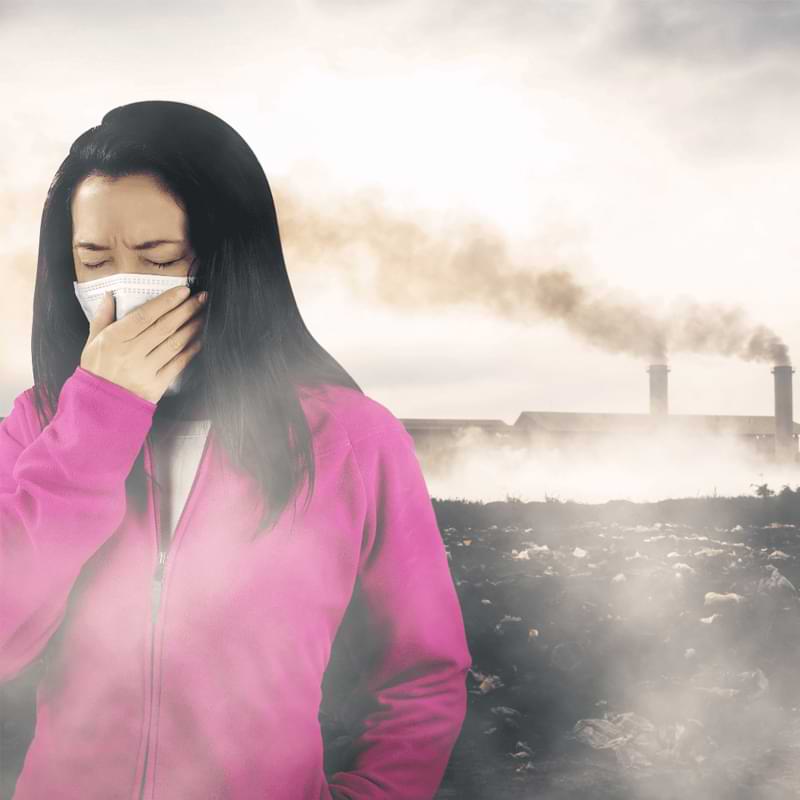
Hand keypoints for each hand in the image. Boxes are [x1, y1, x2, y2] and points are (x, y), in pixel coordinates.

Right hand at [80, 286, 207, 403]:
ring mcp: (145, 370)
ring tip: (202, 315)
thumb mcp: (93, 342)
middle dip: (186, 309)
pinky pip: (178, 364)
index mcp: (115, 339)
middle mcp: (131, 353)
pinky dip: (191, 351)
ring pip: (174, 344)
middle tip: (201, 298)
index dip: (167, 301)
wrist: (99, 406)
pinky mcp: (156, 385)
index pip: (146, 315)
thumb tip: (110, 295)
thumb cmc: (97, 370)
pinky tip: (199, 340)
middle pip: (165, 327)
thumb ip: (102, 317)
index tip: (183, 290)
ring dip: (192, 327)